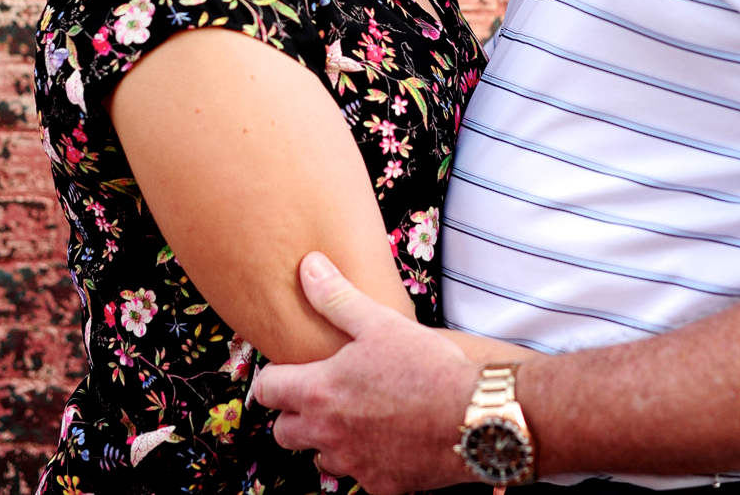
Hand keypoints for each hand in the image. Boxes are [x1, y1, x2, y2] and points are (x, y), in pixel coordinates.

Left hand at [253, 252, 477, 493]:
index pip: (267, 391)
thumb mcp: (379, 321)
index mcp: (320, 392)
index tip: (288, 370)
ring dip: (327, 439)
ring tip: (355, 414)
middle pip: (282, 433)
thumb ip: (336, 297)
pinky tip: (386, 436)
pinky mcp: (380, 484)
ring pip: (318, 457)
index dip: (274, 378)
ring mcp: (353, 463)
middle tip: (320, 392)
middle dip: (293, 413)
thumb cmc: (425, 365)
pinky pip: (356, 474)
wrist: (472, 417)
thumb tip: (308, 266)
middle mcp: (328, 434)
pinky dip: (363, 458)